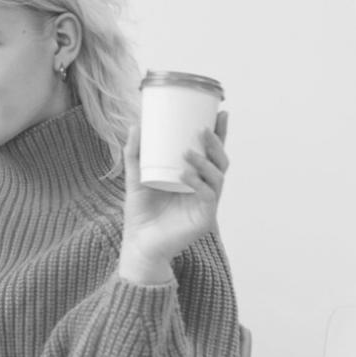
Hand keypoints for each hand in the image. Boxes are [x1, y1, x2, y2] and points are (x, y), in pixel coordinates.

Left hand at [119, 111, 229, 283]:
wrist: (139, 244)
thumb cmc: (141, 213)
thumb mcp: (136, 178)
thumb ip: (135, 154)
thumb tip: (135, 124)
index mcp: (195, 178)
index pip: (211, 152)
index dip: (220, 134)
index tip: (221, 113)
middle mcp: (205, 189)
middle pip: (220, 162)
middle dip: (216, 144)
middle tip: (203, 129)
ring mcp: (207, 204)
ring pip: (217, 177)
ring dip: (205, 162)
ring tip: (188, 151)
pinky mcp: (204, 219)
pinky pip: (208, 196)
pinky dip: (198, 183)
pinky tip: (186, 174)